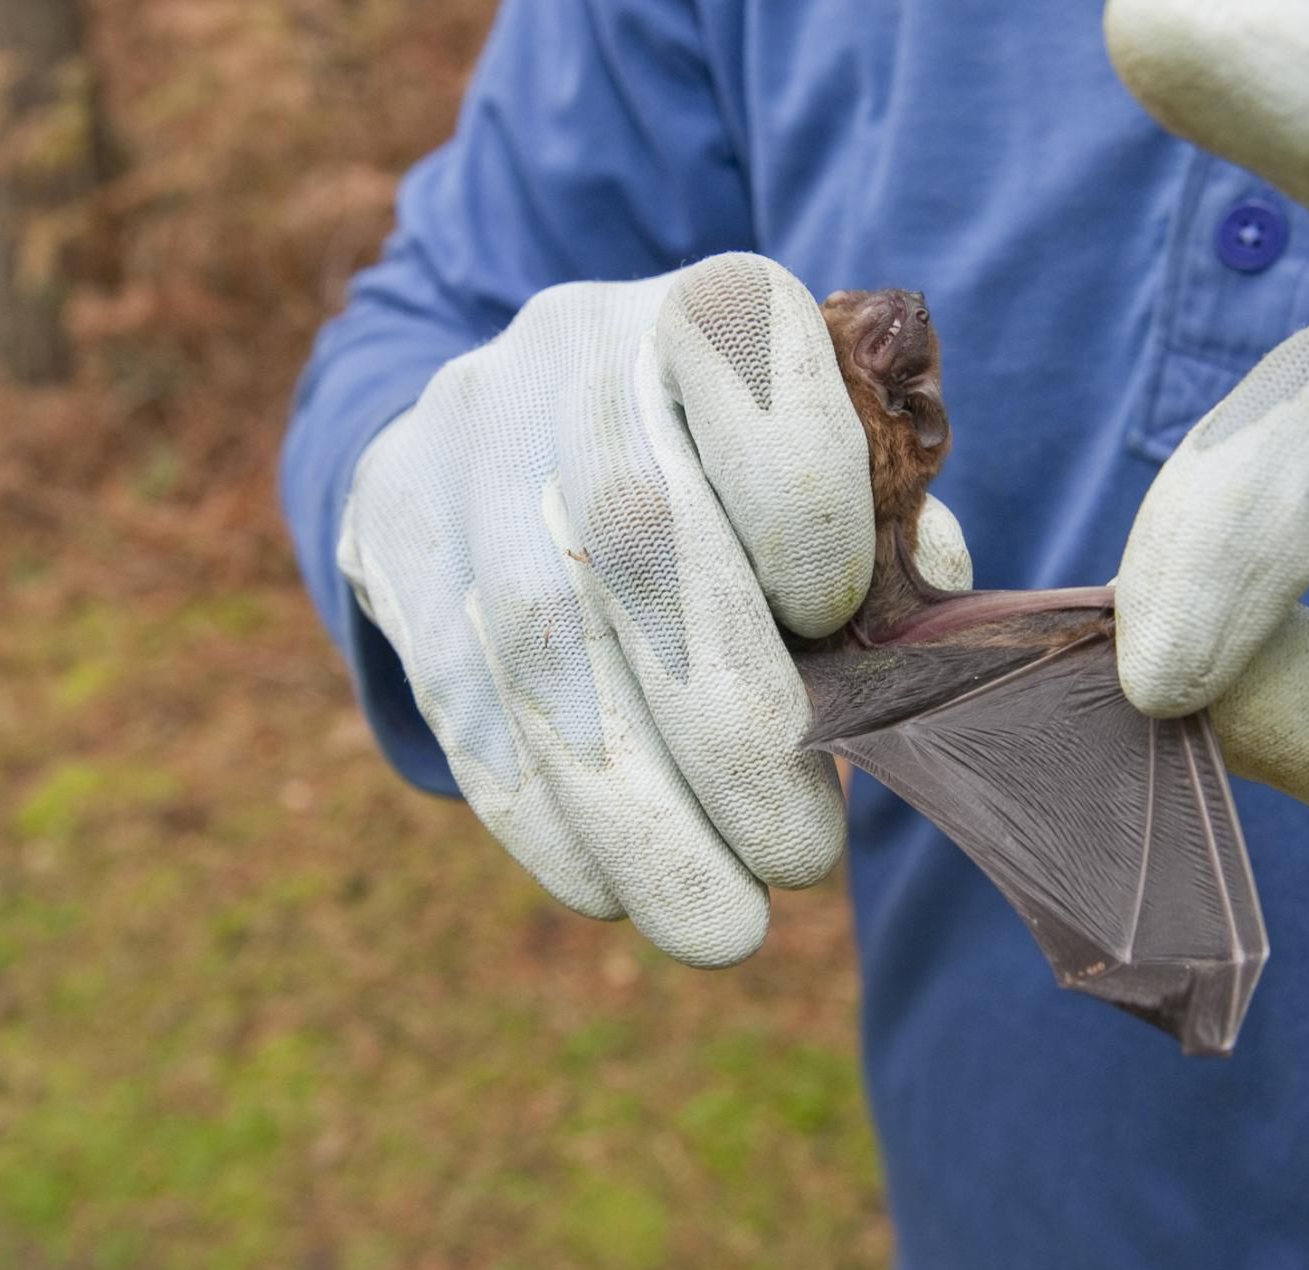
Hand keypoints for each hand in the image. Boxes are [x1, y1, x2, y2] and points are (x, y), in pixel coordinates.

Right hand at [339, 253, 969, 965]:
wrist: (540, 408)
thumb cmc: (735, 464)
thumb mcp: (826, 466)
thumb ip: (883, 541)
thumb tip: (915, 654)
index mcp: (707, 304)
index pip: (747, 355)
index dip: (801, 501)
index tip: (836, 624)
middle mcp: (572, 349)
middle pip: (635, 529)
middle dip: (725, 722)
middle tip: (802, 860)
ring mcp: (462, 435)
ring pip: (535, 636)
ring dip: (632, 809)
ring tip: (717, 926)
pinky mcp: (392, 524)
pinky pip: (455, 683)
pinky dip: (534, 810)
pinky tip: (601, 891)